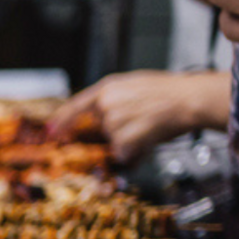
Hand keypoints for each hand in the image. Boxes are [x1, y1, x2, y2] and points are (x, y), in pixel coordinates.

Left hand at [49, 70, 227, 163]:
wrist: (188, 99)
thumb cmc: (170, 92)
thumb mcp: (136, 85)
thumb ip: (115, 99)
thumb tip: (104, 117)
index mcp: (108, 88)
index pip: (76, 105)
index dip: (61, 120)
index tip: (50, 130)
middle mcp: (106, 104)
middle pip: (102, 129)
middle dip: (119, 131)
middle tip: (143, 121)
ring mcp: (112, 122)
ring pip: (115, 142)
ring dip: (131, 141)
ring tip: (150, 126)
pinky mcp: (121, 139)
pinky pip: (125, 153)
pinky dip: (137, 151)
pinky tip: (150, 136)